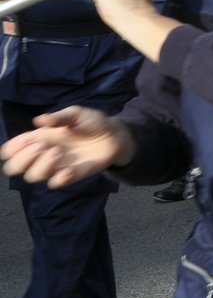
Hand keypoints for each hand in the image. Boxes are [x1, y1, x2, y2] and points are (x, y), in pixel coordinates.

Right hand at [1, 106, 131, 187]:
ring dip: (41, 165)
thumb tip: (38, 120)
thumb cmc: (92, 122)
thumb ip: (60, 117)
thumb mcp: (77, 114)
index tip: (29, 139)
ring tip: (58, 152)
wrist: (115, 134)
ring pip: (32, 176)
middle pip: (14, 168)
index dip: (12, 148)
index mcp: (39, 139)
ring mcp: (55, 166)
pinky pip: (56, 184)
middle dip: (22, 158)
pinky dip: (59, 178)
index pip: (10, 150)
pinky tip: (70, 168)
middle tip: (42, 146)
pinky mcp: (71, 175)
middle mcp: (42, 155)